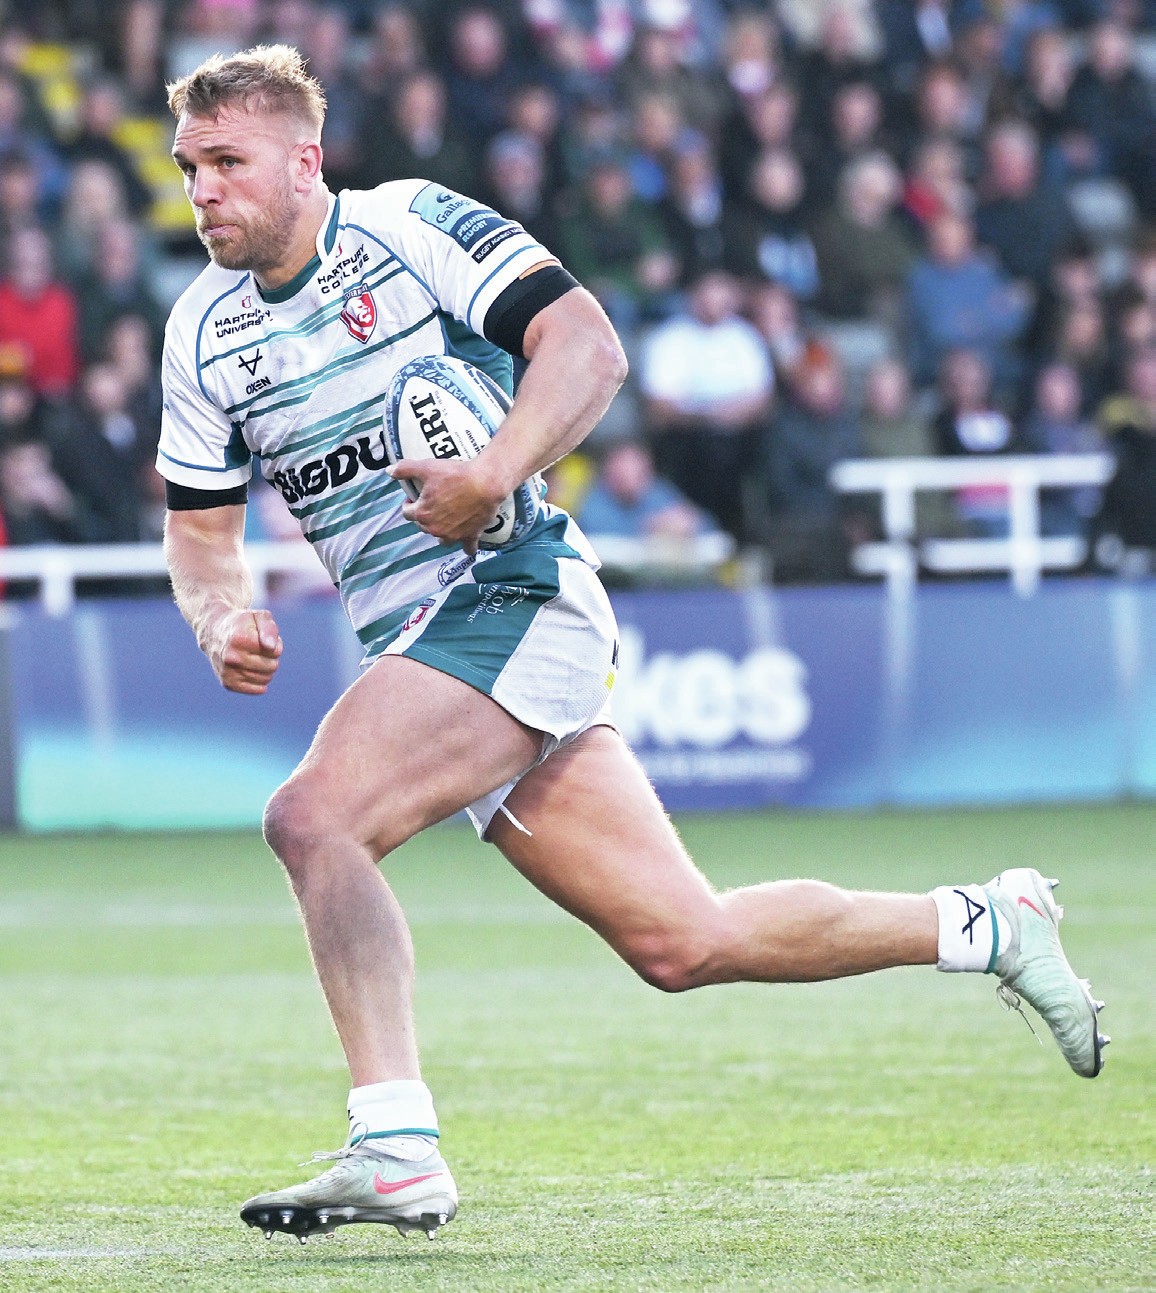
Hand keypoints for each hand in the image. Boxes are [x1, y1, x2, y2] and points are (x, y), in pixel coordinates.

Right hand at [207, 608, 282, 694]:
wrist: (214, 632)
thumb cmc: (243, 624)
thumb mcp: (259, 617)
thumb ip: (270, 629)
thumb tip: (271, 647)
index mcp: (240, 639)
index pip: (276, 652)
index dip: (276, 644)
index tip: (264, 638)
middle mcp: (231, 657)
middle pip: (272, 666)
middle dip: (272, 657)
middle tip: (259, 648)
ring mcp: (228, 672)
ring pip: (267, 678)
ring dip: (266, 668)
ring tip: (254, 656)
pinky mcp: (228, 683)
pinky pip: (258, 689)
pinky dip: (261, 681)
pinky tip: (253, 669)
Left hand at [388, 457, 506, 555]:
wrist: (485, 483)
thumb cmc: (456, 475)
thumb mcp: (427, 467)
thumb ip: (405, 469)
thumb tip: (389, 470)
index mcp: (422, 514)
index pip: (407, 513)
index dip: (409, 503)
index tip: (415, 497)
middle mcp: (435, 529)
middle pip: (423, 526)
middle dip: (425, 516)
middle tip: (433, 503)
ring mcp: (453, 535)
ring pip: (441, 538)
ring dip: (441, 531)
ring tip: (445, 520)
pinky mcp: (470, 536)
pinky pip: (467, 547)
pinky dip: (466, 546)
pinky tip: (466, 546)